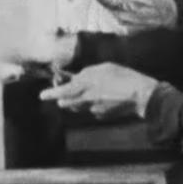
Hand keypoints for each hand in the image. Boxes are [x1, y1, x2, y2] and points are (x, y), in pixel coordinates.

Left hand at [39, 62, 158, 118]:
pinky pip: (92, 110)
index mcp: (85, 85)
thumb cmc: (124, 77)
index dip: (50, 93)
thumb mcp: (104, 68)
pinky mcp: (103, 115)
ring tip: (87, 91)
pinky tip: (104, 98)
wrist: (140, 95)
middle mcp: (86, 100)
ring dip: (77, 101)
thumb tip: (77, 78)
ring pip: (78, 107)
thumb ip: (87, 73)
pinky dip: (93, 105)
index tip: (42, 95)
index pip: (61, 92)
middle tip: (65, 91)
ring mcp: (94, 109)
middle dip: (62, 97)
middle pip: (66, 103)